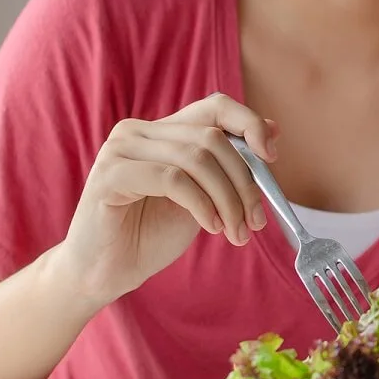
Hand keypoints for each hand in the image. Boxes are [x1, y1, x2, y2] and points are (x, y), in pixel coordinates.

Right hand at [59, 93, 277, 305]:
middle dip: (245, 182)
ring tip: (236, 232)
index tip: (272, 156)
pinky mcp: (109, 175)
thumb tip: (273, 131)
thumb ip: (228, 165)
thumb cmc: (150, 233)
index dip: (249, 123)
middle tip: (255, 220)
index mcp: (162, 129)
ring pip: (197, 159)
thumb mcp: (203, 196)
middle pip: (212, 138)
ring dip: (228, 199)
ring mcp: (120, 149)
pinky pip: (173, 179)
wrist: (105, 272)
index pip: (215, 106)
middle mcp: (138, 130)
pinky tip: (211, 227)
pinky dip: (202, 205)